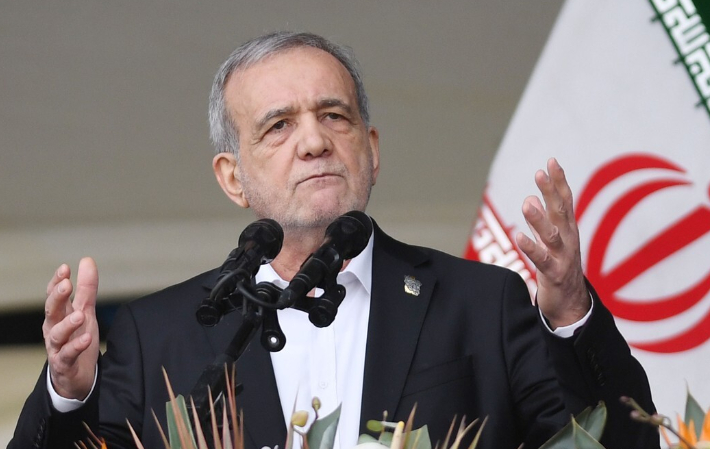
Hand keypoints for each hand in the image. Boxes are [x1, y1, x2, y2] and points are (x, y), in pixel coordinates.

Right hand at [42, 257, 99, 399]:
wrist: (76, 376)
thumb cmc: (77, 339)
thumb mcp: (85, 311)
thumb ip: (87, 288)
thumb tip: (86, 260)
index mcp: (58, 315)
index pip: (54, 296)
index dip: (57, 282)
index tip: (65, 268)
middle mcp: (54, 329)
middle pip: (51, 311)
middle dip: (57, 298)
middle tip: (67, 285)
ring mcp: (57, 347)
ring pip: (57, 334)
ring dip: (67, 324)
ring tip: (79, 315)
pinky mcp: (64, 364)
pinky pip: (68, 355)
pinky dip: (76, 347)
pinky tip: (86, 339)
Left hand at [515, 158, 589, 328]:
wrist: (570, 305)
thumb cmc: (559, 268)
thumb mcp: (550, 241)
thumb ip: (541, 220)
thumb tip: (531, 198)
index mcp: (567, 229)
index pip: (564, 201)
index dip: (558, 182)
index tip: (551, 161)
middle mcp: (568, 239)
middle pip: (560, 212)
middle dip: (551, 191)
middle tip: (541, 172)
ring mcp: (562, 257)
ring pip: (551, 235)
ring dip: (539, 219)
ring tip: (527, 204)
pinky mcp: (554, 274)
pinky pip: (541, 260)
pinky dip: (531, 248)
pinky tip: (519, 237)